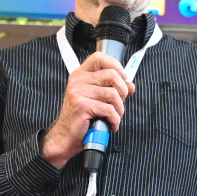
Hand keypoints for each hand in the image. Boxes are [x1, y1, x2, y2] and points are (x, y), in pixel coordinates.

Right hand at [40, 51, 134, 166]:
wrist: (65, 137)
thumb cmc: (81, 118)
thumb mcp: (98, 99)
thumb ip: (114, 90)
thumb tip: (130, 85)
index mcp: (80, 75)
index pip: (99, 57)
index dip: (115, 65)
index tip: (122, 77)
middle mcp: (78, 80)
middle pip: (111, 74)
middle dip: (122, 91)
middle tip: (119, 103)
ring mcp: (78, 92)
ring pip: (113, 94)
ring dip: (120, 109)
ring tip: (115, 116)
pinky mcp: (82, 105)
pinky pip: (109, 109)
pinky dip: (115, 119)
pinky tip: (111, 124)